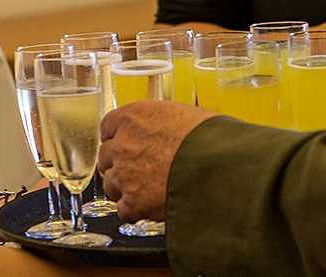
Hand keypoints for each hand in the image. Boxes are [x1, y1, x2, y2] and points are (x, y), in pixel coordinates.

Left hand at [98, 101, 214, 221]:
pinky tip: (150, 208)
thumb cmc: (211, 137)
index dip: (117, 136)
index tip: (124, 142)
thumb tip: (172, 129)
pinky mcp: (132, 202)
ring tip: (147, 190)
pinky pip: (124, 209)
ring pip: (111, 184)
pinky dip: (135, 211)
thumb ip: (166, 123)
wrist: (219, 166)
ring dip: (125, 188)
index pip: (108, 126)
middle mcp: (122, 143)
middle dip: (119, 163)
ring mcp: (124, 174)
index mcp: (134, 117)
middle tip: (138, 169)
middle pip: (105, 156)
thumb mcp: (186, 115)